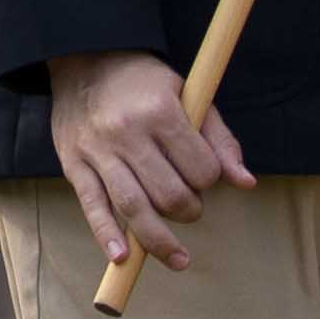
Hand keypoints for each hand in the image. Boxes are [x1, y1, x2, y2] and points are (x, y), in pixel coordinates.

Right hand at [46, 47, 253, 276]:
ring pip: (133, 207)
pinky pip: (92, 206)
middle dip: (189, 210)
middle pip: (168, 194)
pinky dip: (106, 235)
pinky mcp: (73, 164)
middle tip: (190, 207)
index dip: (209, 179)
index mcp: (160, 111)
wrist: (84, 59)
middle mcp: (126, 131)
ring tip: (179, 259)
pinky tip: (121, 257)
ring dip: (159, 241)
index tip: (204, 176)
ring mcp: (97, 150)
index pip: (200, 169)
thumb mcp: (189, 95)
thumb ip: (219, 139)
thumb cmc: (144, 82)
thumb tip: (245, 183)